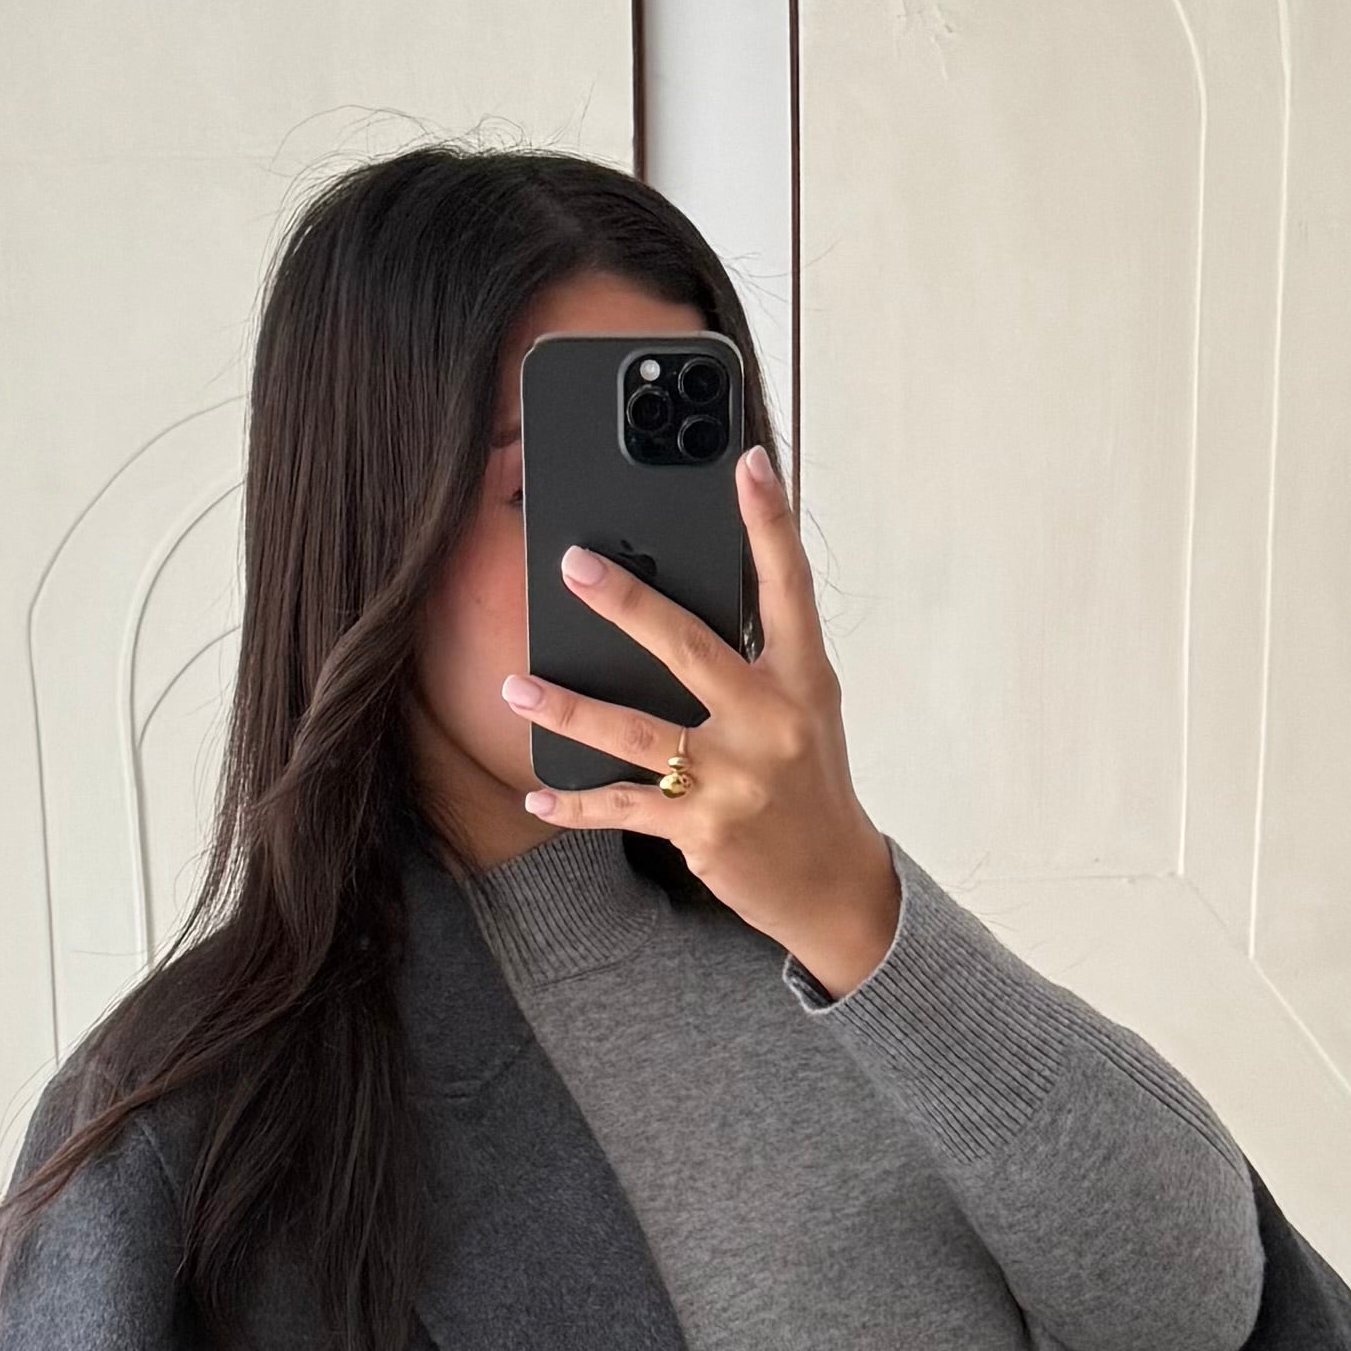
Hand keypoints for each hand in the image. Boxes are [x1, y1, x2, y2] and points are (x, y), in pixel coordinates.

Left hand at [499, 447, 902, 1000]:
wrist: (832, 886)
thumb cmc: (810, 785)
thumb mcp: (805, 712)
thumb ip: (761, 661)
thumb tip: (690, 609)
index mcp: (804, 681)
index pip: (788, 588)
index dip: (770, 523)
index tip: (749, 464)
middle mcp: (771, 722)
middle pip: (688, 648)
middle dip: (626, 603)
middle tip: (574, 566)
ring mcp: (735, 778)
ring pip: (635, 731)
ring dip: (569, 708)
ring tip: (517, 686)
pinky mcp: (702, 828)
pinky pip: (623, 808)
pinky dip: (574, 805)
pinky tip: (537, 797)